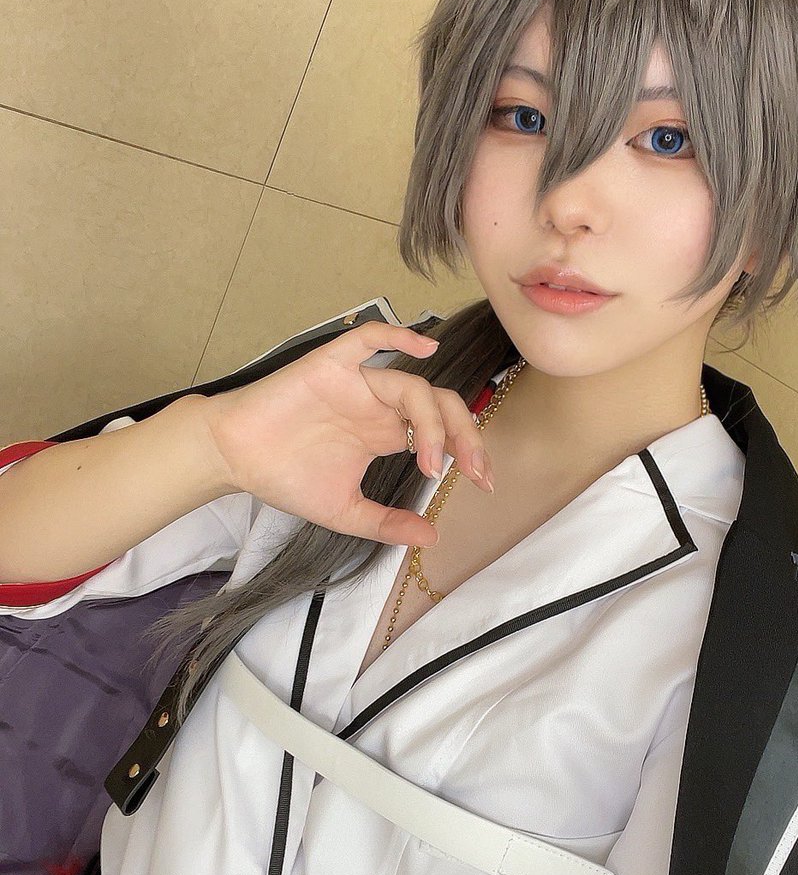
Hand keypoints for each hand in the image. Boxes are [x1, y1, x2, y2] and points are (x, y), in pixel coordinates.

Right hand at [199, 322, 493, 547]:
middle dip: (465, 434)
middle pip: (440, 406)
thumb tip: (431, 538)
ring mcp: (358, 385)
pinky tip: (425, 348)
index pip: (441, 434)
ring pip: (413, 385)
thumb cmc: (286, 478)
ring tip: (430, 458)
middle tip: (475, 469)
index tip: (485, 482)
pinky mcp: (331, 366)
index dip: (468, 452)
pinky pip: (367, 340)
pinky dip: (397, 336)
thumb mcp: (345, 512)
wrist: (234, 459)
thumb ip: (387, 523)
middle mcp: (379, 407)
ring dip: (432, 419)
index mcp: (386, 434)